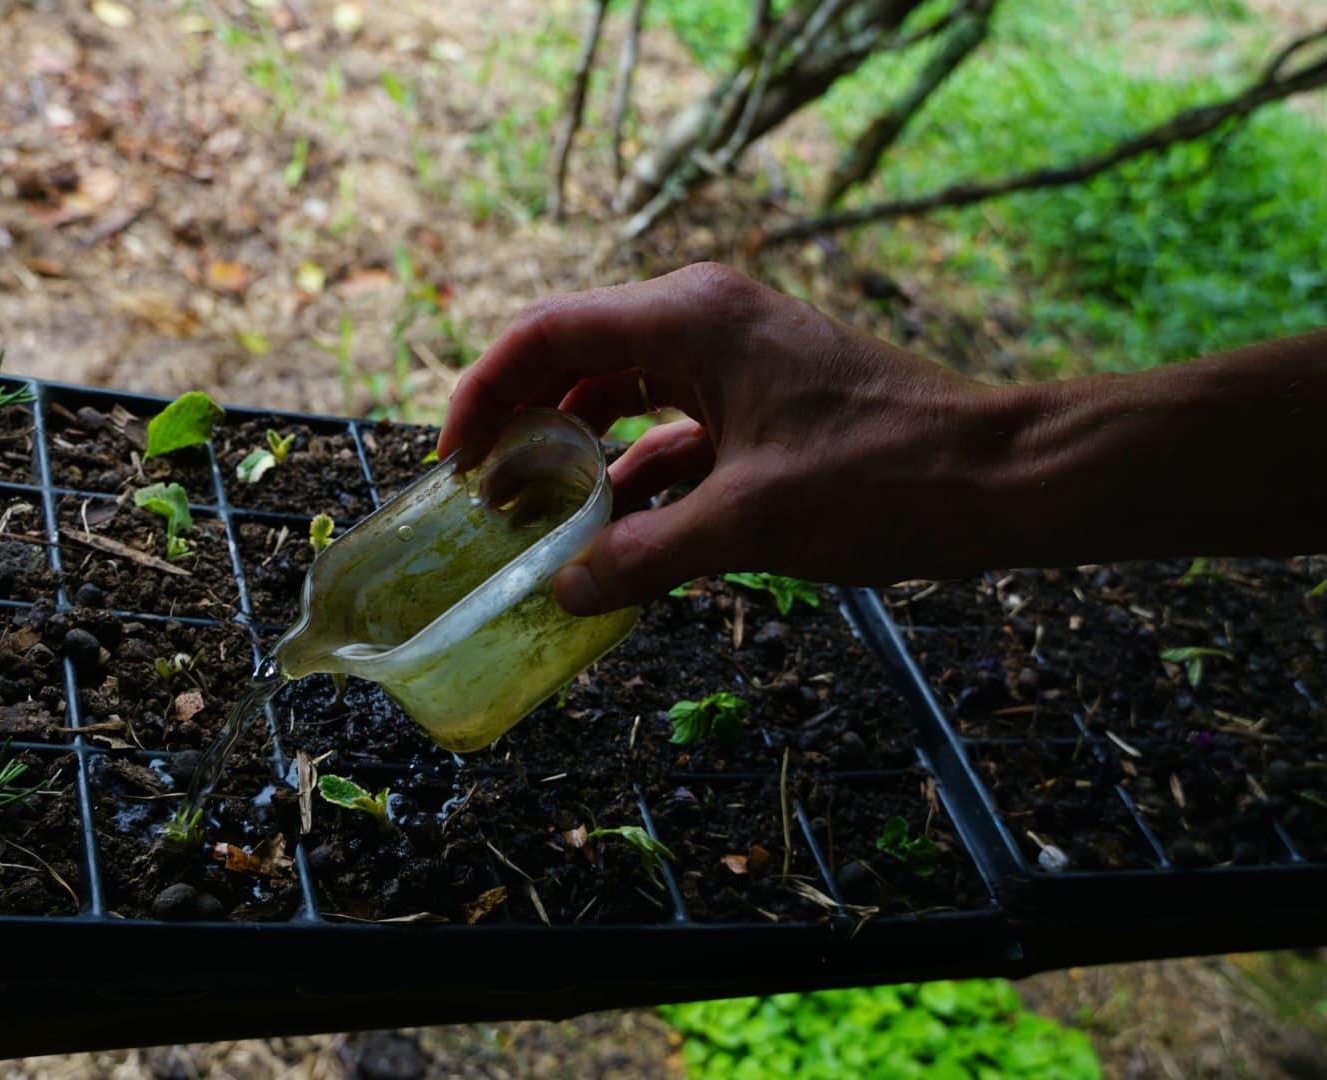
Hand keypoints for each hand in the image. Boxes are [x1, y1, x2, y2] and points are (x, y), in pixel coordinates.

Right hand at [438, 263, 1005, 614]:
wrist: (1001, 476)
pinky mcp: (763, 402)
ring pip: (626, 398)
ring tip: (534, 518)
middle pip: (579, 359)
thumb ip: (646, 556)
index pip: (549, 333)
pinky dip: (641, 477)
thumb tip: (566, 591)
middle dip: (524, 423)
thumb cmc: (886, 478)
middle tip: (481, 492)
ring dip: (580, 454)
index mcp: (692, 318)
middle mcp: (707, 321)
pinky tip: (617, 536)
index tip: (453, 457)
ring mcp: (738, 359)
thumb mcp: (751, 524)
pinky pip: (676, 431)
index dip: (486, 391)